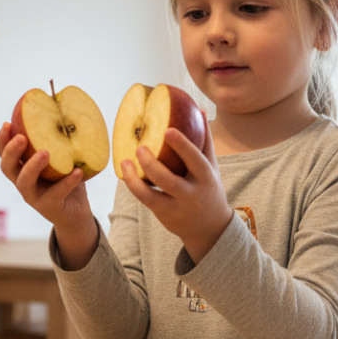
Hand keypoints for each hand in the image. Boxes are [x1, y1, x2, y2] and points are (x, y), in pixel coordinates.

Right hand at [0, 122, 98, 267]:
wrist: (76, 213)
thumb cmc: (66, 181)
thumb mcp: (62, 160)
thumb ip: (60, 144)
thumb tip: (68, 114)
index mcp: (22, 169)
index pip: (5, 154)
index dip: (2, 140)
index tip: (7, 124)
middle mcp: (23, 183)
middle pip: (7, 167)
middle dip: (11, 151)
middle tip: (22, 137)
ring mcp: (34, 197)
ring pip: (25, 182)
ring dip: (33, 166)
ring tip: (46, 152)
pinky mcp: (49, 207)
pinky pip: (56, 194)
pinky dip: (67, 182)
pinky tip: (77, 171)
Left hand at [119, 122, 232, 262]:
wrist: (210, 228)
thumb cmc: (208, 188)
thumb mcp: (212, 167)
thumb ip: (205, 141)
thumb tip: (201, 110)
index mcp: (206, 178)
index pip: (195, 160)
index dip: (182, 146)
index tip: (168, 130)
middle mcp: (191, 195)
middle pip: (169, 181)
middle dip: (152, 165)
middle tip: (139, 147)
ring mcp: (176, 208)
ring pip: (151, 196)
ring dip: (135, 180)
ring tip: (126, 162)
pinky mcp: (164, 215)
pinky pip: (145, 201)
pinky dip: (134, 187)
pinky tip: (126, 172)